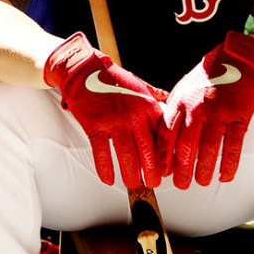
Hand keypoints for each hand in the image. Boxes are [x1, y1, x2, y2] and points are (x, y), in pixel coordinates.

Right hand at [44, 32, 166, 187]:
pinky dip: (105, 169)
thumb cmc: (111, 77)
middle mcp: (132, 115)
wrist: (82, 69)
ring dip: (130, 174)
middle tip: (153, 183)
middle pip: (147, 150)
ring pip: (125, 155)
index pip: (162, 135)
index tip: (168, 167)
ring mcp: (112, 121)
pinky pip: (101, 153)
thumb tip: (171, 104)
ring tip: (133, 184)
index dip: (166, 154)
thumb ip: (156, 96)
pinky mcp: (93, 125)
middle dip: (152, 171)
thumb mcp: (139, 84)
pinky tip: (108, 179)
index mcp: (147, 105)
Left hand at [159, 31, 253, 188]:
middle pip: (186, 144)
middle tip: (180, 185)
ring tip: (200, 183)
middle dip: (182, 169)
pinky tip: (225, 176)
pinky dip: (229, 163)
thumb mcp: (182, 90)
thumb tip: (160, 144)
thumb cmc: (205, 81)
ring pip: (210, 147)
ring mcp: (220, 111)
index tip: (159, 171)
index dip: (162, 155)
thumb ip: (171, 113)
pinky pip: (234, 144)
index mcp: (179, 101)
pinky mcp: (241, 115)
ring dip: (204, 169)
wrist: (238, 59)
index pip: (166, 133)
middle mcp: (197, 107)